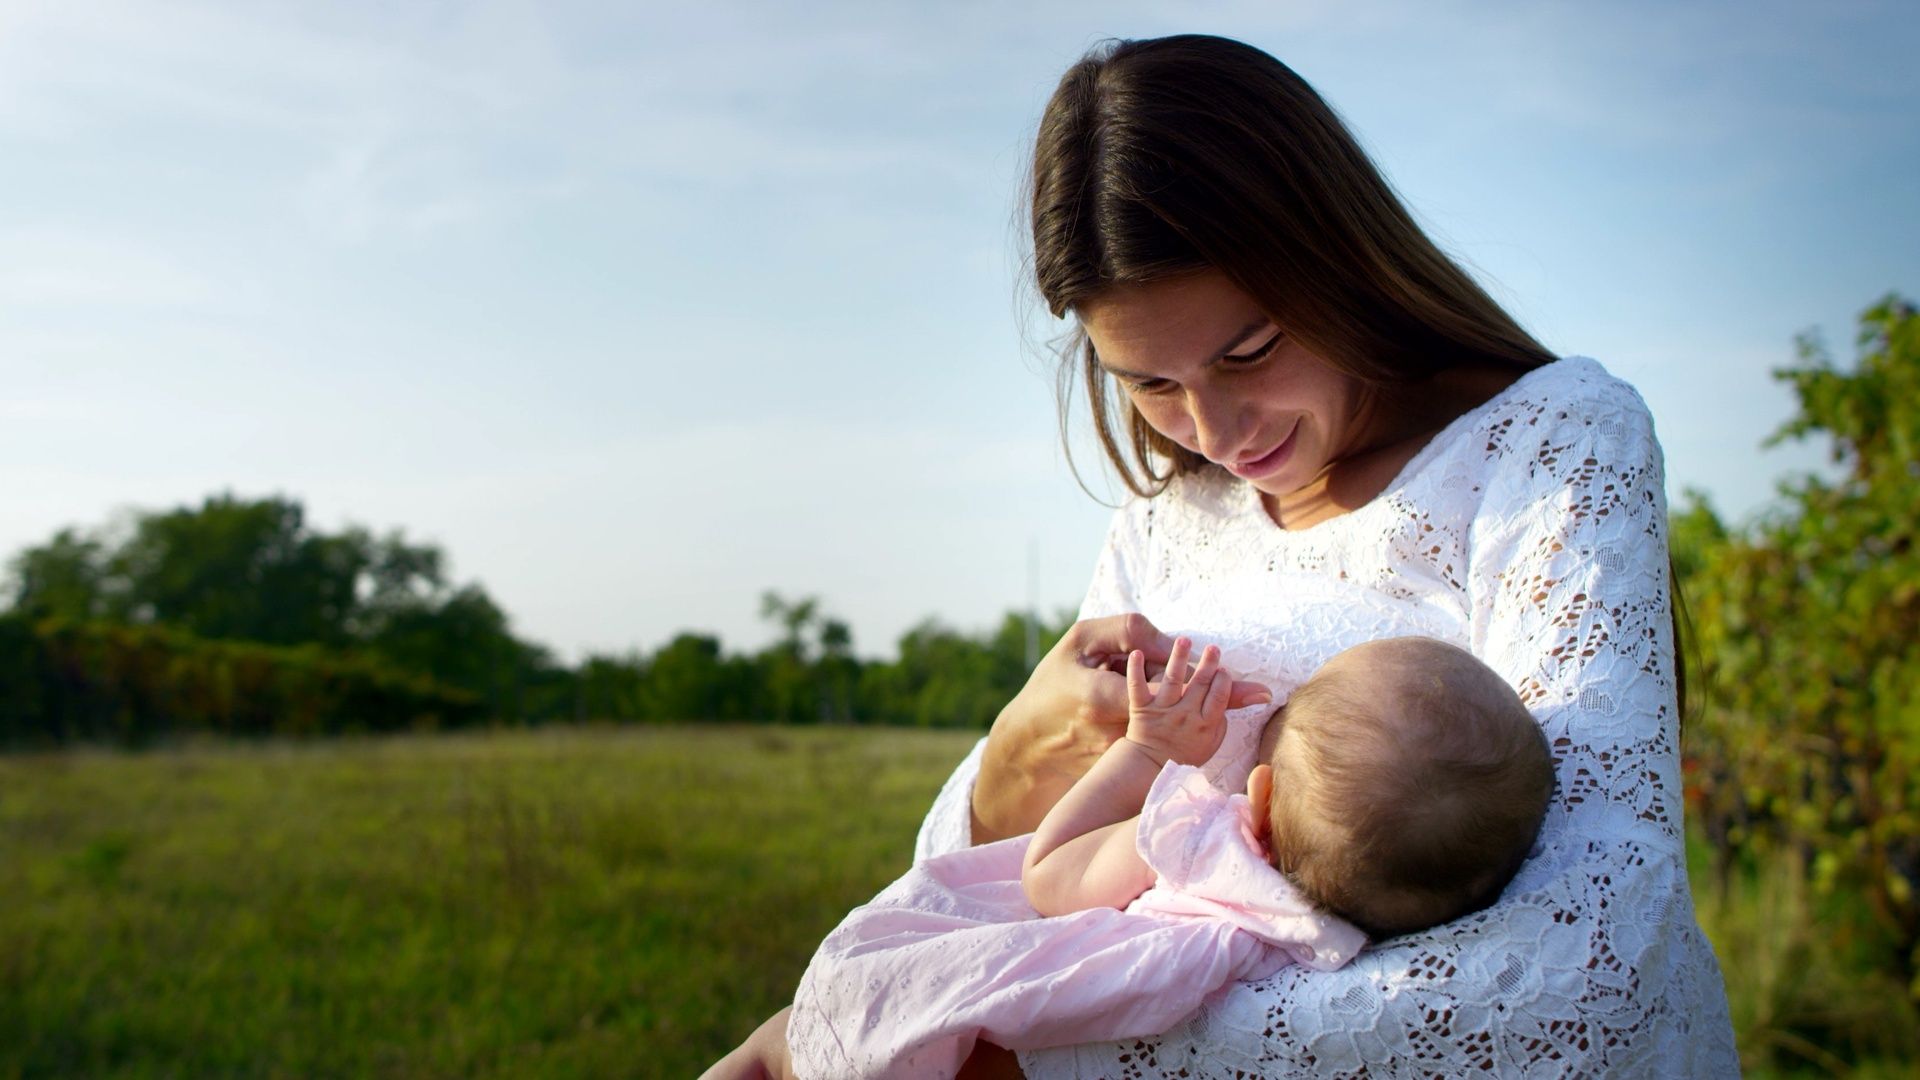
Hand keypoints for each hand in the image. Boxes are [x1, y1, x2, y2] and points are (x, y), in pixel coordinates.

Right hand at [973, 614, 1271, 841]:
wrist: (1027, 743)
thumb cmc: (1055, 682)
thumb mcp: (1080, 642)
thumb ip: (1124, 632)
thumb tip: (1167, 639)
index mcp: (1102, 697)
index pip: (1159, 684)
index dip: (1195, 673)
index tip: (1228, 665)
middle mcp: (1115, 731)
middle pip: (1176, 713)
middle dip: (1217, 700)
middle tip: (1260, 693)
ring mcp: (1120, 752)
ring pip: (1174, 732)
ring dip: (1206, 717)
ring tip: (1248, 702)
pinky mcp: (1123, 766)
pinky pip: (1162, 748)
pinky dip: (1186, 734)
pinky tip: (1210, 724)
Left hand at [1124, 637, 1229, 766]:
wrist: (1151, 766)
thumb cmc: (1185, 752)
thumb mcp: (1212, 740)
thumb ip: (1224, 719)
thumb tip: (1253, 697)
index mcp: (1205, 724)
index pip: (1218, 698)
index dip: (1222, 682)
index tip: (1224, 669)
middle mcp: (1184, 715)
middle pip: (1199, 685)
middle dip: (1208, 665)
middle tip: (1213, 648)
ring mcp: (1162, 710)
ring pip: (1172, 681)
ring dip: (1178, 659)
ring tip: (1184, 640)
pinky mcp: (1141, 708)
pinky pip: (1137, 688)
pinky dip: (1136, 671)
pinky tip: (1137, 654)